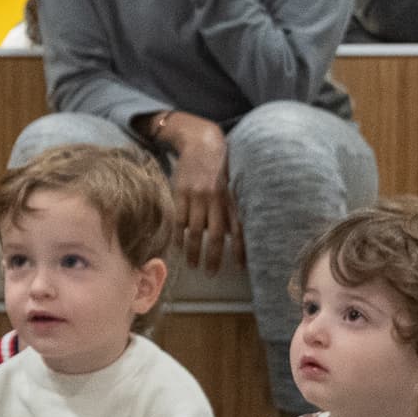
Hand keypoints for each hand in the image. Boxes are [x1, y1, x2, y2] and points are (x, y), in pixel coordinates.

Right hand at [146, 111, 232, 274]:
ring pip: (194, 231)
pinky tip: (176, 247)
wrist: (200, 142)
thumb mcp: (230, 185)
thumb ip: (231, 208)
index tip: (240, 267)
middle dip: (213, 257)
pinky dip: (177, 235)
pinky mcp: (180, 192)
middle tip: (210, 273)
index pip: (238, 229)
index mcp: (230, 198)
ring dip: (193, 251)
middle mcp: (215, 199)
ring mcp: (197, 196)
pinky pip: (178, 219)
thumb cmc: (219, 166)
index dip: (240, 249)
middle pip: (215, 235)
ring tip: (193, 265)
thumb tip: (233, 235)